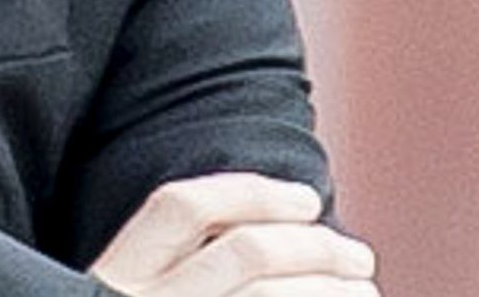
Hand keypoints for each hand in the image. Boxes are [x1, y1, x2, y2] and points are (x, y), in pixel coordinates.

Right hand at [88, 174, 377, 296]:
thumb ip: (171, 271)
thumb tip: (277, 235)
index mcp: (114, 279)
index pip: (177, 207)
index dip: (246, 191)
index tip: (307, 197)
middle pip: (244, 252)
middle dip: (316, 248)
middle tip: (360, 258)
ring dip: (331, 290)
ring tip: (364, 293)